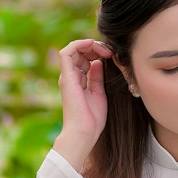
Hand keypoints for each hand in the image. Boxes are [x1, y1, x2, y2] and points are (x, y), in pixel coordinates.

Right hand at [55, 39, 112, 159]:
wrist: (84, 132)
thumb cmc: (92, 119)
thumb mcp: (99, 93)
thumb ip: (97, 77)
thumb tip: (98, 63)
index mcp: (78, 81)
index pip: (84, 59)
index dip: (96, 52)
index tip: (111, 55)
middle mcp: (71, 77)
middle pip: (79, 52)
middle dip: (94, 47)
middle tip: (109, 51)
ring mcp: (67, 76)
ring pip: (73, 49)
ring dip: (89, 45)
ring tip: (104, 49)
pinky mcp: (66, 77)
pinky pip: (66, 53)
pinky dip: (79, 44)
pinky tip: (92, 45)